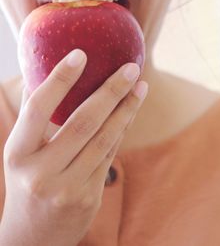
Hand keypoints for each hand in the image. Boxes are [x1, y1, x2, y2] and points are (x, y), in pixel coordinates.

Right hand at [0, 49, 147, 245]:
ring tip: (141, 86)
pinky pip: (110, 154)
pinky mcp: (88, 197)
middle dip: (111, 91)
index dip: (60, 79)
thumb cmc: (27, 183)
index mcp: (17, 153)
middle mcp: (40, 171)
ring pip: (104, 138)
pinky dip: (121, 130)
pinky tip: (131, 111)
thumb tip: (53, 76)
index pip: (38, 108)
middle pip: (83, 121)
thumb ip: (36, 120)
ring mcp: (67, 187)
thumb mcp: (22, 154)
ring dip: (126, 109)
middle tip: (130, 68)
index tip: (81, 54)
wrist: (33, 237)